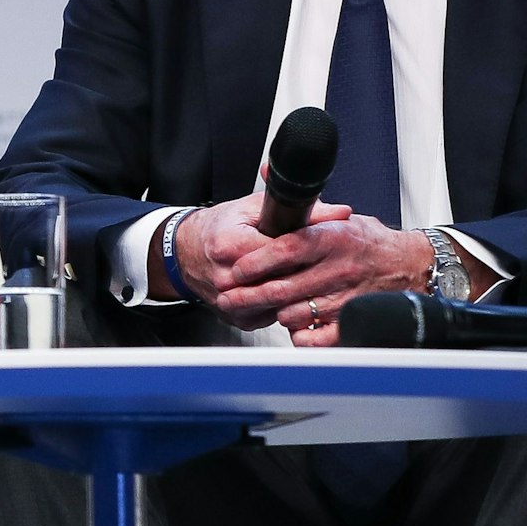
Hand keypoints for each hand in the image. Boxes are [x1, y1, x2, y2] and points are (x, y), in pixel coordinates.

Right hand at [159, 192, 351, 326]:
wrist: (187, 251)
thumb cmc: (221, 227)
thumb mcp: (255, 208)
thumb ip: (297, 210)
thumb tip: (339, 214)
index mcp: (229, 246)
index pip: (279, 256)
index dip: (303, 253)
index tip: (322, 250)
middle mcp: (226, 277)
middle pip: (280, 283)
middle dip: (303, 276)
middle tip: (323, 269)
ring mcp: (229, 301)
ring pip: (278, 304)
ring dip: (295, 295)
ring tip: (310, 282)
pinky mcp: (236, 317)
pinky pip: (270, 317)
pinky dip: (282, 306)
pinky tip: (291, 294)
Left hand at [212, 214, 430, 346]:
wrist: (409, 265)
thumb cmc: (369, 242)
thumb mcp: (338, 217)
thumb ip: (304, 205)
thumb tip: (269, 172)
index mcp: (331, 239)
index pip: (286, 249)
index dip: (257, 262)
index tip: (237, 269)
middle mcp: (338, 269)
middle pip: (283, 288)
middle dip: (249, 295)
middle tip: (231, 296)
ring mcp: (344, 299)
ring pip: (293, 314)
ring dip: (274, 312)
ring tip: (264, 305)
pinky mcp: (351, 321)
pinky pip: (315, 338)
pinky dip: (299, 335)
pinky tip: (294, 326)